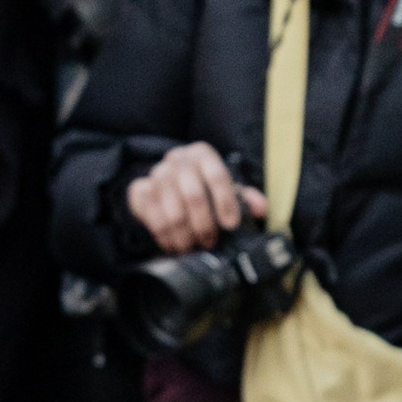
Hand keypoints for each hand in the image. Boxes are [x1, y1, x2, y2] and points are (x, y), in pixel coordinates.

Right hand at [127, 142, 263, 254]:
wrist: (165, 182)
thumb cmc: (202, 185)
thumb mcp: (225, 186)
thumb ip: (244, 196)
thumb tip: (260, 209)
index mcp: (202, 154)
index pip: (217, 176)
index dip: (226, 202)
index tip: (231, 225)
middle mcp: (178, 160)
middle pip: (193, 196)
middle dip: (204, 225)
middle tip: (210, 242)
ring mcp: (156, 175)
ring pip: (172, 212)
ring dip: (184, 236)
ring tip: (192, 248)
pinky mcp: (140, 191)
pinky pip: (153, 219)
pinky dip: (165, 238)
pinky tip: (173, 246)